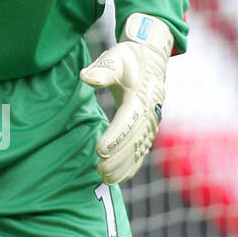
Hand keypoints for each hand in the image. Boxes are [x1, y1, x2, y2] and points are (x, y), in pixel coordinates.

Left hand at [80, 13, 172, 184]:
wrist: (151, 60)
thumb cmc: (129, 59)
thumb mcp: (116, 57)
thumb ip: (102, 69)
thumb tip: (85, 77)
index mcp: (141, 97)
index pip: (128, 121)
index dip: (115, 137)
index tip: (99, 150)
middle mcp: (150, 113)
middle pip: (134, 140)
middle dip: (118, 158)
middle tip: (99, 169)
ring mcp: (152, 123)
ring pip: (139, 150)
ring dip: (123, 166)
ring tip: (104, 178)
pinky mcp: (149, 130)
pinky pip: (142, 152)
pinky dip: (131, 167)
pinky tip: (117, 178)